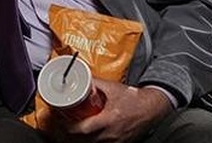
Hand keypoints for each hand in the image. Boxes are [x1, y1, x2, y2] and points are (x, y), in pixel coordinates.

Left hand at [45, 80, 171, 142]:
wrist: (152, 108)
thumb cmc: (134, 98)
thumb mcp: (113, 88)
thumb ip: (95, 82)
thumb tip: (80, 76)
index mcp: (109, 119)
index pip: (82, 129)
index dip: (68, 127)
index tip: (59, 120)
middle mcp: (111, 134)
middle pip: (84, 141)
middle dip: (69, 135)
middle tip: (60, 126)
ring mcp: (116, 141)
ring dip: (79, 140)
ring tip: (70, 131)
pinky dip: (91, 142)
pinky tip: (86, 136)